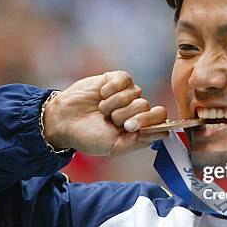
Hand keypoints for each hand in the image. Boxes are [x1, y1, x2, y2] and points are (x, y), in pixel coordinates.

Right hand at [42, 71, 167, 155]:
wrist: (64, 121)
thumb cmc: (88, 136)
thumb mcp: (114, 146)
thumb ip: (138, 141)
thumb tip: (163, 133)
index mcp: (139, 127)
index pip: (160, 120)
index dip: (149, 122)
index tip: (129, 128)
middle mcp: (136, 109)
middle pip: (147, 106)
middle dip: (127, 115)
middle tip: (111, 120)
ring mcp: (127, 93)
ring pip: (135, 94)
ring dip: (114, 104)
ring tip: (101, 110)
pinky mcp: (116, 79)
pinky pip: (124, 79)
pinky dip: (112, 89)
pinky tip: (101, 95)